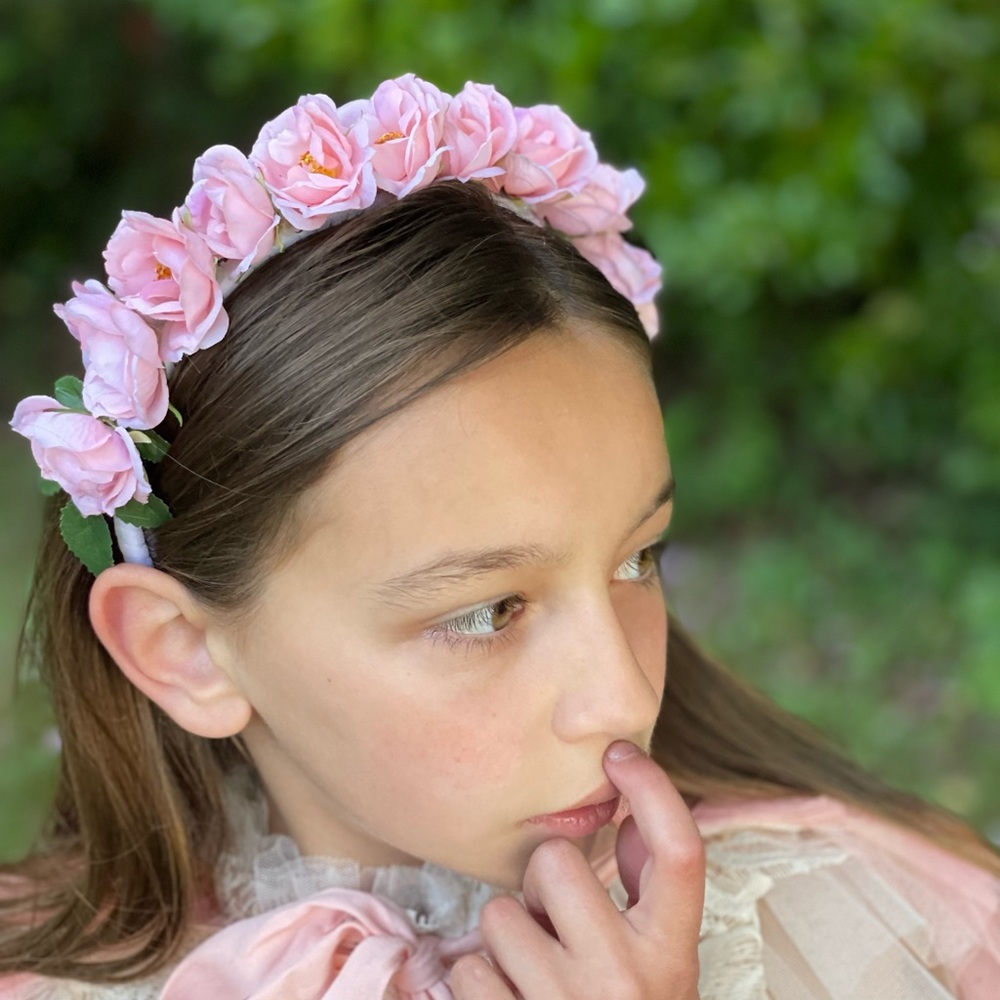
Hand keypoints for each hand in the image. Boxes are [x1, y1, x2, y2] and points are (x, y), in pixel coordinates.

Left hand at [450, 742, 704, 998]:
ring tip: (533, 981)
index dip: (652, 788)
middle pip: (556, 861)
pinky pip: (466, 973)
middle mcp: (628, 980)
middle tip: (555, 927)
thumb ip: (644, 895)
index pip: (679, 850)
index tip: (620, 752)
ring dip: (505, 944)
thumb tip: (621, 822)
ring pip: (498, 916)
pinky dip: (478, 987)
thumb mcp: (656, 967)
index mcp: (672, 954)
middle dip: (542, 886)